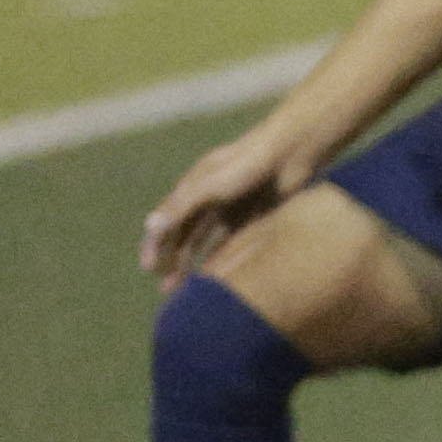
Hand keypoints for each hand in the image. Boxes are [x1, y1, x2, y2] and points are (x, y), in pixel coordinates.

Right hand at [142, 128, 315, 289]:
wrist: (292, 153)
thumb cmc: (247, 165)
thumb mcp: (210, 185)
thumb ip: (182, 206)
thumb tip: (150, 227)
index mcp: (192, 188)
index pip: (166, 221)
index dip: (155, 244)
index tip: (149, 268)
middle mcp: (208, 199)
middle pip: (184, 234)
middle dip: (173, 259)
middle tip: (166, 287)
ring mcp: (231, 208)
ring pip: (207, 241)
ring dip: (195, 262)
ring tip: (188, 288)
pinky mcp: (254, 216)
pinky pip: (234, 242)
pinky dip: (223, 258)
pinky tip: (221, 279)